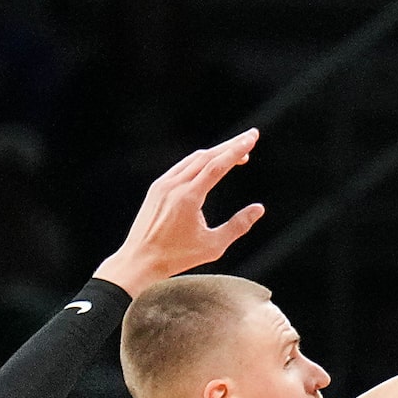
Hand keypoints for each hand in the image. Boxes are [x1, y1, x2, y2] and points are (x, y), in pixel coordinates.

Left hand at [95, 131, 264, 292]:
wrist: (139, 260)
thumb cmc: (176, 257)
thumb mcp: (213, 246)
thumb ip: (238, 226)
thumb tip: (259, 209)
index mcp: (188, 197)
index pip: (217, 165)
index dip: (237, 150)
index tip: (251, 139)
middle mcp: (174, 185)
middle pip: (207, 156)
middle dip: (230, 145)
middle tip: (250, 137)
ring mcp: (163, 184)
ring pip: (194, 159)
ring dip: (216, 152)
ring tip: (236, 153)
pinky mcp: (157, 188)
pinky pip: (182, 167)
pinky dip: (200, 161)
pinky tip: (211, 163)